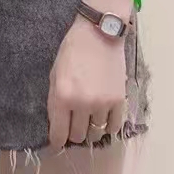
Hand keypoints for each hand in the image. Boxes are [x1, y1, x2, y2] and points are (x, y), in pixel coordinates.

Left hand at [47, 16, 127, 148]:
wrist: (99, 32)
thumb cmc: (73, 50)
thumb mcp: (55, 73)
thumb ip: (54, 100)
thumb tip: (57, 125)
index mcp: (63, 95)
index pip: (58, 134)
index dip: (57, 140)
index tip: (58, 139)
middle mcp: (82, 103)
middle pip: (77, 136)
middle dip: (73, 131)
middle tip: (74, 120)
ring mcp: (102, 103)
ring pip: (95, 133)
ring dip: (90, 127)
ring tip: (89, 114)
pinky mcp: (119, 100)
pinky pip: (113, 127)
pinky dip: (107, 125)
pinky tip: (103, 114)